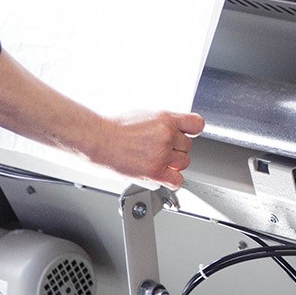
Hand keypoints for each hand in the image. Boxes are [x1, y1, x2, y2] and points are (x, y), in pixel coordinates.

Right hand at [86, 110, 204, 187]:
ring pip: (184, 162)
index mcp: (165, 118)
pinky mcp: (155, 172)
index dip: (191, 131)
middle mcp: (167, 135)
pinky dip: (171, 180)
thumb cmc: (114, 128)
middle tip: (160, 149)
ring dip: (174, 163)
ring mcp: (162, 154)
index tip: (187, 134)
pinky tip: (163, 175)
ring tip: (158, 161)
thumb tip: (173, 128)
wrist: (99, 140)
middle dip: (176, 148)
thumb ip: (163, 122)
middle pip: (188, 146)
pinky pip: (176, 180)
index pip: (196, 124)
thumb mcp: (144, 114)